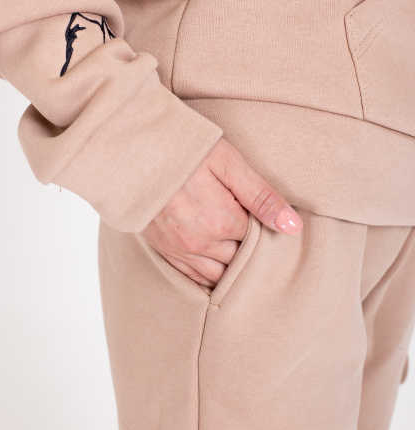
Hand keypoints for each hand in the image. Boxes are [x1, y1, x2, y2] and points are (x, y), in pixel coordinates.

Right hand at [141, 137, 302, 287]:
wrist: (137, 151)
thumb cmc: (187, 152)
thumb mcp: (228, 163)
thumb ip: (261, 196)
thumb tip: (293, 227)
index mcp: (221, 221)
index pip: (258, 239)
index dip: (261, 226)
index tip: (255, 211)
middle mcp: (201, 243)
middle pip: (241, 260)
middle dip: (248, 247)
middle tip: (246, 225)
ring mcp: (180, 251)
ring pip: (220, 275)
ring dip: (231, 265)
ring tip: (234, 244)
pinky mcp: (165, 252)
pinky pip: (195, 278)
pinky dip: (210, 275)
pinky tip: (217, 264)